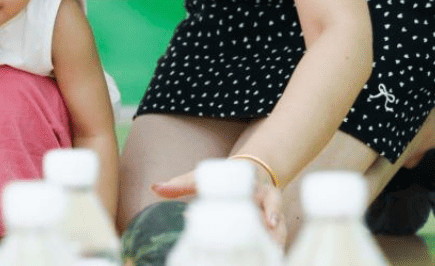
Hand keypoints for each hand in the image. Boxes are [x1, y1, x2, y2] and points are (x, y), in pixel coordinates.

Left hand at [152, 168, 287, 247]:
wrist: (250, 175)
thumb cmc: (224, 180)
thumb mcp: (204, 179)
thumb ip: (181, 184)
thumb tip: (154, 188)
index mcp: (258, 189)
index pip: (272, 199)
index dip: (272, 210)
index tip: (270, 221)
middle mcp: (269, 205)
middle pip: (278, 222)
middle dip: (274, 235)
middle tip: (268, 243)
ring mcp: (273, 220)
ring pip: (279, 235)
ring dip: (274, 247)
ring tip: (270, 257)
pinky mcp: (272, 232)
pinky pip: (275, 243)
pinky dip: (271, 252)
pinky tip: (268, 259)